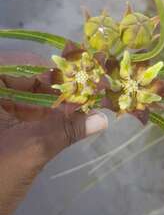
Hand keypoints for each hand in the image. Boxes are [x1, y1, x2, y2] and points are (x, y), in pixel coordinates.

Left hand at [0, 52, 107, 214]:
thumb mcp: (32, 148)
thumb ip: (67, 130)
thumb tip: (102, 119)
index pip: (17, 66)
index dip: (46, 66)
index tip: (76, 70)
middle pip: (27, 82)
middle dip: (58, 86)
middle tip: (88, 86)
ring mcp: (2, 117)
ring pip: (32, 101)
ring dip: (58, 103)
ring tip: (88, 101)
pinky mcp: (9, 132)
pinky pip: (32, 118)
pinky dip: (52, 118)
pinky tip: (75, 120)